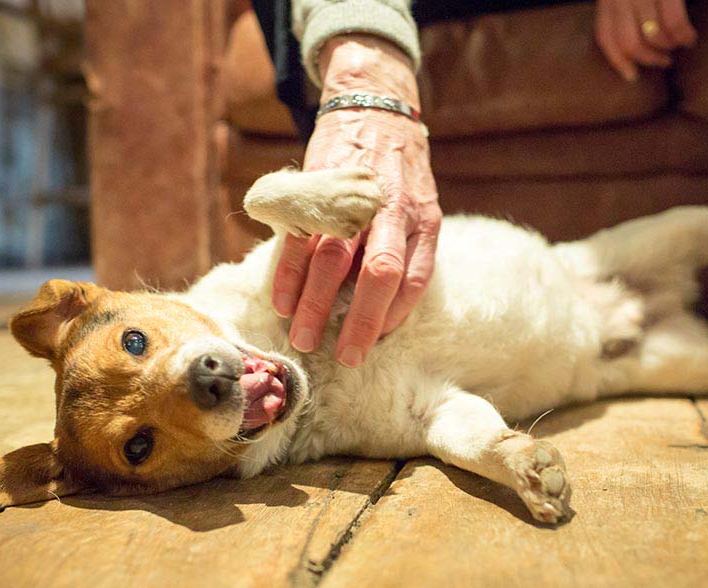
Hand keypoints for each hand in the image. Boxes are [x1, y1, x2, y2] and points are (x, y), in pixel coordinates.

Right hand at [272, 35, 441, 367]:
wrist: (373, 109)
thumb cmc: (399, 174)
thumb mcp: (422, 206)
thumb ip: (409, 250)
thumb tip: (387, 311)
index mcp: (423, 220)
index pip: (414, 280)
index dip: (393, 317)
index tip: (373, 345)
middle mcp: (391, 211)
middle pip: (378, 273)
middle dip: (360, 321)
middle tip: (344, 357)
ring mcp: (351, 198)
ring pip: (333, 260)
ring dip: (316, 305)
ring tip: (304, 339)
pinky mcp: (318, 191)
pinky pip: (301, 238)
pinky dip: (290, 275)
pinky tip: (284, 303)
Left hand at [594, 0, 697, 80]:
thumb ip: (626, 14)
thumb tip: (633, 55)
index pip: (606, 36)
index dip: (618, 61)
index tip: (632, 76)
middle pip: (629, 43)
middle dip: (649, 59)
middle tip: (664, 61)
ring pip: (652, 36)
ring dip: (668, 47)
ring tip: (678, 44)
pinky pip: (674, 23)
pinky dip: (684, 36)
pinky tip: (690, 39)